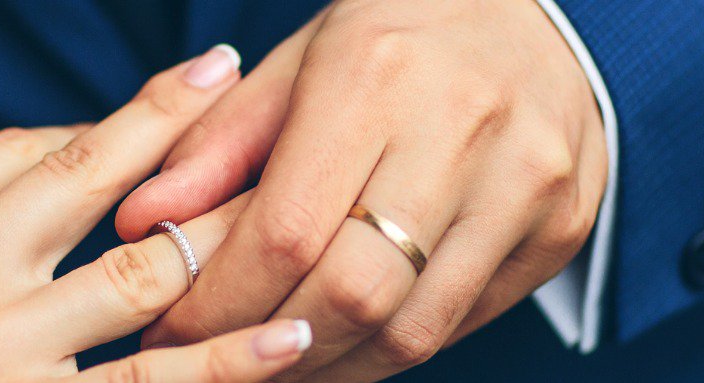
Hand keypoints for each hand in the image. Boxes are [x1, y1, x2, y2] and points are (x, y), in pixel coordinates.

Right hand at [0, 46, 310, 381]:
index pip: (17, 151)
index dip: (91, 127)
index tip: (144, 106)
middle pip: (92, 175)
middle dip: (170, 122)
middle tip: (226, 74)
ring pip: (144, 275)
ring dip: (221, 234)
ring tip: (289, 206)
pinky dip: (225, 364)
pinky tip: (286, 344)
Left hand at [116, 1, 605, 379]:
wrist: (542, 12)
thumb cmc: (399, 37)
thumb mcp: (299, 65)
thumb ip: (217, 145)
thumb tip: (141, 225)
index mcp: (377, 75)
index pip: (285, 231)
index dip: (219, 300)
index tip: (170, 326)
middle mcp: (463, 129)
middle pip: (350, 293)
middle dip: (266, 345)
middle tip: (216, 357)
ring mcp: (527, 184)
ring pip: (412, 328)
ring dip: (330, 363)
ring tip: (277, 361)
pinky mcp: (562, 227)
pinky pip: (462, 323)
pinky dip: (392, 346)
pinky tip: (346, 341)